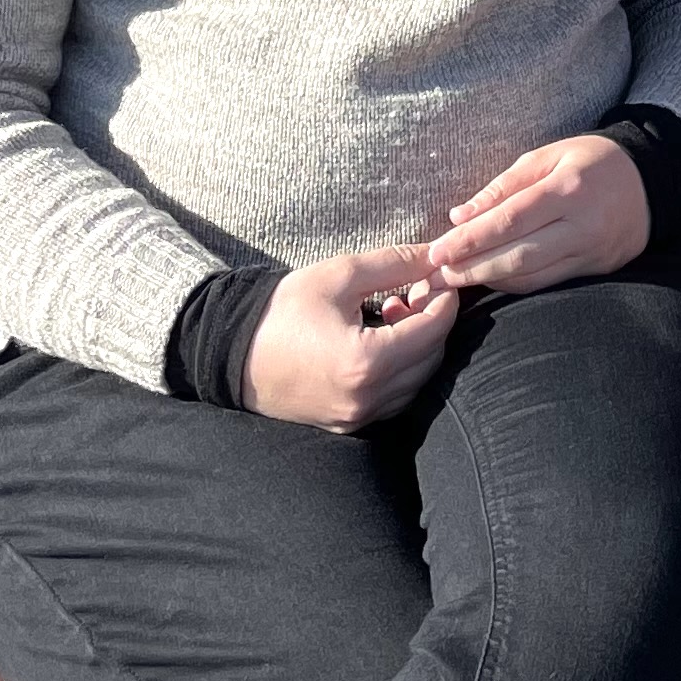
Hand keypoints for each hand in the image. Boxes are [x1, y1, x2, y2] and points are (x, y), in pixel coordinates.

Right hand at [246, 244, 461, 428]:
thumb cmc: (283, 311)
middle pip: (432, 357)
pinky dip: (401, 368)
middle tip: (418, 288)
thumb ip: (395, 264)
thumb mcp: (339, 275)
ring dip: (418, 345)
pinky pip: (395, 397)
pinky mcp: (350, 424)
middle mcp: (367, 399)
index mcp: (366, 362)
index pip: (435, 329)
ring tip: (394, 309)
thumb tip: (437, 256)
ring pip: (417, 380)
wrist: (234, 352)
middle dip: (434, 319)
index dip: (446, 297)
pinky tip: (381, 338)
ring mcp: (359, 417)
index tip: (440, 274)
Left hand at [429, 134, 651, 295]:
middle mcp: (582, 225)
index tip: (437, 251)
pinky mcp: (597, 269)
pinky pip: (548, 282)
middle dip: (472, 268)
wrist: (651, 180)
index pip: (510, 220)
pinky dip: (515, 285)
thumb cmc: (593, 160)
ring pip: (532, 276)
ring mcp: (592, 251)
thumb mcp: (550, 155)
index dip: (470, 239)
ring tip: (454, 282)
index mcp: (568, 188)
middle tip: (435, 276)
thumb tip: (460, 216)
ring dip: (488, 281)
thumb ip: (504, 185)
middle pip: (518, 256)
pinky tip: (490, 282)